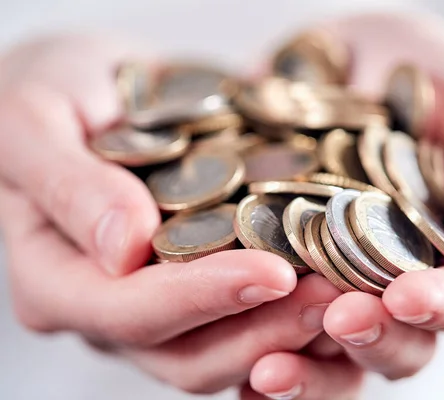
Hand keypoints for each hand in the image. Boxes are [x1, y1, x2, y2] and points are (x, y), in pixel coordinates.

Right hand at [0, 35, 358, 396]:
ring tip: (351, 295)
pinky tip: (340, 290)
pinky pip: (250, 327)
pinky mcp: (199, 294)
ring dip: (290, 331)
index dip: (201, 298)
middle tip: (335, 293)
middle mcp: (106, 313)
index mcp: (55, 280)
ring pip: (226, 353)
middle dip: (264, 328)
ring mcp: (157, 311)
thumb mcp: (35, 120)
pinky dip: (296, 319)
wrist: (88, 91)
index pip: (128, 312)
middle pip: (186, 354)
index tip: (273, 271)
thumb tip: (123, 247)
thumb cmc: (50, 95)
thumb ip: (68, 184)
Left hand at [244, 13, 443, 397]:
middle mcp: (403, 283)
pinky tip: (240, 374)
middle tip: (339, 317)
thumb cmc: (436, 83)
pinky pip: (281, 336)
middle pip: (402, 342)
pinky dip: (261, 358)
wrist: (375, 68)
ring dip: (310, 370)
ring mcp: (347, 288)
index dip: (443, 305)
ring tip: (268, 369)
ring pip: (340, 355)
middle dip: (373, 337)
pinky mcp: (291, 280)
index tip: (406, 295)